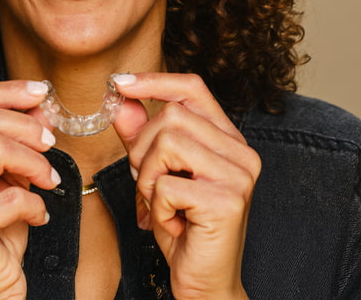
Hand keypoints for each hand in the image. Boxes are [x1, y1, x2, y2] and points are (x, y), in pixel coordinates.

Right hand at [0, 80, 59, 299]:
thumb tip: (40, 107)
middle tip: (50, 141)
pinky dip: (36, 203)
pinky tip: (38, 215)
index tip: (41, 92)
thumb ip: (17, 142)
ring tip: (47, 180)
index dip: (6, 91)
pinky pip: (11, 196)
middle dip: (24, 124)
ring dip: (33, 161)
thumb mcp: (6, 179)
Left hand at [112, 73, 259, 299]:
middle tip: (149, 185)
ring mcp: (238, 175)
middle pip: (171, 115)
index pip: (193, 88)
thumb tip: (122, 99)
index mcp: (226, 139)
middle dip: (142, 150)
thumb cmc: (183, 228)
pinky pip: (166, 184)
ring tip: (162, 205)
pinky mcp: (227, 201)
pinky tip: (174, 224)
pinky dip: (157, 207)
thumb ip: (141, 136)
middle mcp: (240, 151)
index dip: (154, 81)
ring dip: (148, 179)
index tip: (120, 84)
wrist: (205, 284)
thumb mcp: (156, 175)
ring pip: (166, 143)